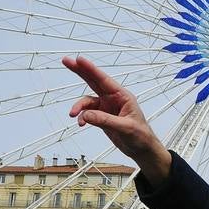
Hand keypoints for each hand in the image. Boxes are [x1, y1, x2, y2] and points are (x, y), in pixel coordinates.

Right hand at [64, 56, 172, 186]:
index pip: (104, 80)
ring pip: (87, 100)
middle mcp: (113, 98)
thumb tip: (85, 116)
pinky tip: (81, 124)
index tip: (79, 59)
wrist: (142, 149)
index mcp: (122, 96)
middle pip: (93, 82)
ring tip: (72, 114)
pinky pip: (87, 113)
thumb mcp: (125, 128)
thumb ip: (105, 121)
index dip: (91, 69)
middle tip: (66, 61)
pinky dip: (82, 117)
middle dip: (80, 72)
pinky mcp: (102, 117)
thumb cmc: (140, 136)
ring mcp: (107, 107)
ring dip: (78, 106)